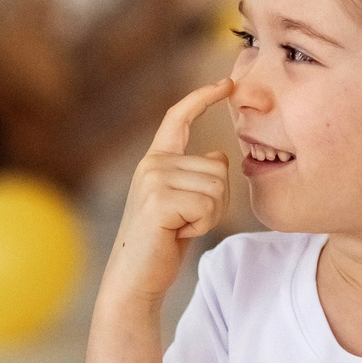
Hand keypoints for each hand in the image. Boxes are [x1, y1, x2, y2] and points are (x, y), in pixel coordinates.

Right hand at [101, 79, 232, 304]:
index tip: (226, 83)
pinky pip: (209, 206)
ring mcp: (153, 180)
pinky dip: (202, 226)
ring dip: (210, 216)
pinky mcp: (159, 200)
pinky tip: (178, 234)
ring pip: (218, 188)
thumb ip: (195, 177)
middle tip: (186, 222)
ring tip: (180, 228)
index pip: (179, 118)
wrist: (135, 279)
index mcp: (156, 161)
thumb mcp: (181, 203)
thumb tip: (217, 155)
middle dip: (216, 201)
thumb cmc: (161, 243)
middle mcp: (152, 164)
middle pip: (218, 168)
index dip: (203, 97)